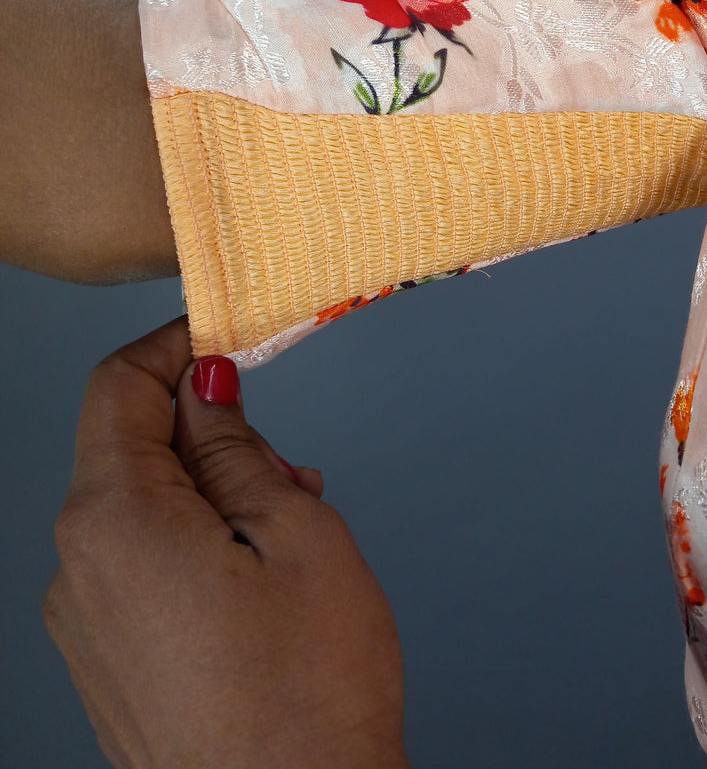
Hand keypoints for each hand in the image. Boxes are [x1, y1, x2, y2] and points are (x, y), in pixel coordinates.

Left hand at [42, 317, 408, 768]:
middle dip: (209, 431)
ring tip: (291, 524)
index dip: (174, 347)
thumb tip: (202, 387)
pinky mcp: (110, 659)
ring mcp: (87, 622)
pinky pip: (143, 562)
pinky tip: (262, 571)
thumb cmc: (309, 689)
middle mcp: (80, 569)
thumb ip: (235, 448)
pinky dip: (199, 538)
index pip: (117, 388)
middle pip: (131, 448)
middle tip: (288, 463)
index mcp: (116, 522)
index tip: (227, 337)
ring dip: (214, 488)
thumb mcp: (294, 533)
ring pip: (144, 507)